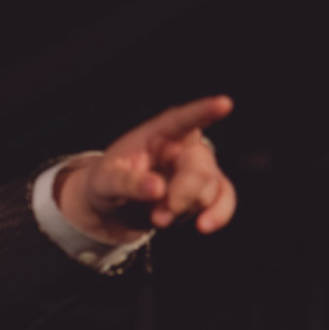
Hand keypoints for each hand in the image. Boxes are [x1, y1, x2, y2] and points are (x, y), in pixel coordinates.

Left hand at [55, 95, 236, 244]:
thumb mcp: (104, 181)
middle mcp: (183, 147)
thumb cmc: (107, 182)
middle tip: (159, 216)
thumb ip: (127, 182)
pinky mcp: (205, 192)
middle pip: (199, 166)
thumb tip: (157, 189)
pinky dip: (218, 214)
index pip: (182, 119)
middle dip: (183, 194)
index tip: (224, 104)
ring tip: (158, 219)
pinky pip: (224, 199)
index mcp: (158, 133)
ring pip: (211, 187)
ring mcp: (198, 170)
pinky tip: (204, 225)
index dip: (204, 111)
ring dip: (187, 208)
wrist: (113, 207)